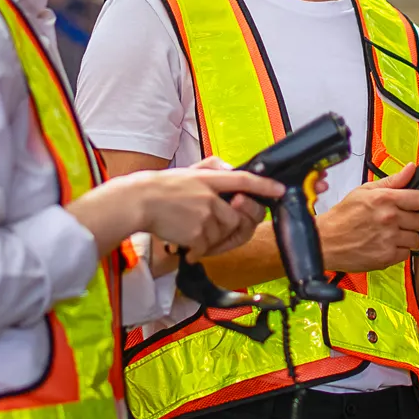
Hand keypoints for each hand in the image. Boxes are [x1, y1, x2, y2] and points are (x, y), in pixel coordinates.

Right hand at [69, 164, 278, 257]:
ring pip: (223, 234)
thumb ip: (213, 169)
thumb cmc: (161, 188)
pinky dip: (198, 250)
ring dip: (211, 238)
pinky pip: (208, 247)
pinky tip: (185, 245)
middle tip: (216, 225)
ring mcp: (205, 216)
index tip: (280, 190)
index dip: (264, 186)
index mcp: (210, 179)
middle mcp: (211, 197)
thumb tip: (232, 171)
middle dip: (234, 224)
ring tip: (190, 230)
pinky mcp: (197, 233)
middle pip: (239, 217)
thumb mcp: (189, 171)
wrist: (139, 202)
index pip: (244, 180)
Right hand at [317, 163, 418, 272]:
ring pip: (418, 239)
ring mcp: (389, 239)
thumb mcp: (364, 191)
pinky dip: (403, 251)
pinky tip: (393, 245)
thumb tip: (410, 168)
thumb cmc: (342, 217)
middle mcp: (390, 218)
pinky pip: (406, 254)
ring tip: (407, 236)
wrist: (325, 241)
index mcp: (385, 199)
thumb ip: (392, 181)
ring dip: (416, 238)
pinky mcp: (386, 257)